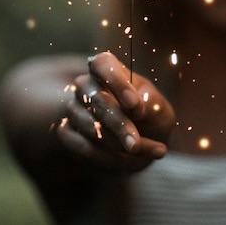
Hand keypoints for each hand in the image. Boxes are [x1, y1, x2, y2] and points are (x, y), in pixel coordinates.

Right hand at [57, 52, 175, 172]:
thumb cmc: (150, 116)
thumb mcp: (158, 108)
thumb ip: (150, 103)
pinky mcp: (66, 132)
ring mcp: (73, 108)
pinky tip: (127, 161)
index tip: (134, 104)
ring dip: (116, 144)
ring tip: (142, 151)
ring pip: (90, 126)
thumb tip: (136, 107)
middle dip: (119, 124)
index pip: (103, 63)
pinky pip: (81, 146)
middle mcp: (86, 84)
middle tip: (135, 144)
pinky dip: (105, 157)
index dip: (116, 83)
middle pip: (97, 100)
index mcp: (110, 69)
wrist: (139, 142)